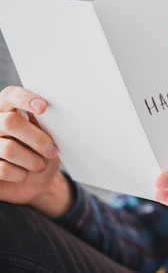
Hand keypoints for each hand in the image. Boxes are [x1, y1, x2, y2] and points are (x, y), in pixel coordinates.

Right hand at [0, 86, 70, 216]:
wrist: (37, 182)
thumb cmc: (43, 155)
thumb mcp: (48, 137)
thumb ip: (44, 123)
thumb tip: (49, 110)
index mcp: (9, 110)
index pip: (11, 95)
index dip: (25, 99)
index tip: (44, 107)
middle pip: (10, 122)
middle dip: (37, 139)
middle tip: (52, 150)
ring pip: (9, 148)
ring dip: (32, 160)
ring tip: (40, 165)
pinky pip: (2, 169)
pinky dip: (20, 174)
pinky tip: (23, 174)